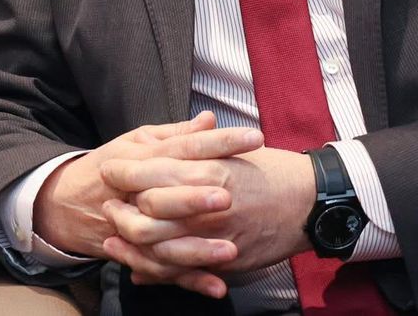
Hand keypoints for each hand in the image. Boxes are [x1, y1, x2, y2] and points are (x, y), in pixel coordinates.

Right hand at [33, 111, 262, 259]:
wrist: (67, 203)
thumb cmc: (113, 166)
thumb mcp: (140, 142)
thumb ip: (177, 133)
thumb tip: (209, 118)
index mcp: (143, 157)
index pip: (185, 146)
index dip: (220, 141)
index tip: (254, 138)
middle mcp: (136, 192)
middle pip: (165, 195)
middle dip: (195, 198)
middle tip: (230, 198)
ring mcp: (132, 226)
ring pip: (162, 241)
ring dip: (196, 248)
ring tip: (231, 250)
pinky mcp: (135, 253)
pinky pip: (162, 270)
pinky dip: (189, 280)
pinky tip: (218, 286)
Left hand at [99, 145, 315, 296]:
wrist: (309, 201)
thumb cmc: (270, 169)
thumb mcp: (229, 148)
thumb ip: (190, 145)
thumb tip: (151, 145)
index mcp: (207, 169)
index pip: (149, 173)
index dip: (123, 172)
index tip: (108, 169)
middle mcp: (206, 205)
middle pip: (145, 213)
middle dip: (119, 211)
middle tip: (107, 204)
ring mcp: (215, 236)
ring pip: (157, 248)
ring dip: (130, 246)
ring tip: (114, 237)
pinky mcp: (224, 261)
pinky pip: (180, 272)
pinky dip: (155, 272)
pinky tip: (139, 268)